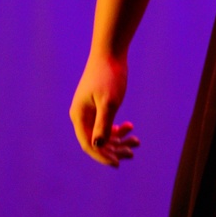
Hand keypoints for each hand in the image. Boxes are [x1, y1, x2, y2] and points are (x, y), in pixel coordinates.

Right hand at [70, 51, 140, 166]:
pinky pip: (106, 123)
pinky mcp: (97, 105)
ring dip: (119, 140)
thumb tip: (97, 146)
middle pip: (96, 142)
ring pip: (103, 134)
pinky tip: (129, 127)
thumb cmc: (109, 76)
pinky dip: (118, 128)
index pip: (88, 145)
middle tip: (132, 153)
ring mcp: (89, 111)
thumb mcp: (108, 102)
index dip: (102, 156)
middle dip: (114, 149)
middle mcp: (81, 115)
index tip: (117, 163)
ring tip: (136, 141)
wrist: (110, 52)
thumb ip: (102, 125)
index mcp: (79, 116)